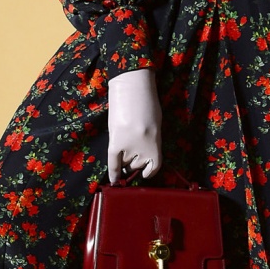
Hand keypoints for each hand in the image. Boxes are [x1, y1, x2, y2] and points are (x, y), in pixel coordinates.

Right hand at [107, 68, 162, 182]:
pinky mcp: (115, 142)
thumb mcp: (156, 124)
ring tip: (124, 152)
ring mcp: (129, 145)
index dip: (150, 171)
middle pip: (138, 165)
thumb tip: (145, 155)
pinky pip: (113, 163)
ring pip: (126, 163)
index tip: (146, 173)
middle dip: (137, 163)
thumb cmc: (147, 102)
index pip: (155, 166)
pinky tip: (113, 181)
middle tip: (132, 154)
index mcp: (156, 142)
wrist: (131, 86)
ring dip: (125, 162)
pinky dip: (114, 173)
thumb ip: (152, 141)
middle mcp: (143, 147)